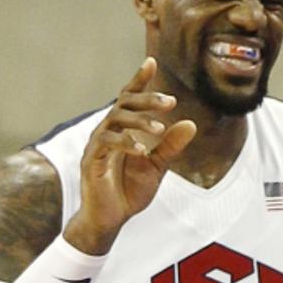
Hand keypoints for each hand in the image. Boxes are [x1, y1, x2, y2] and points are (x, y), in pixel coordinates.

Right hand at [66, 57, 196, 254]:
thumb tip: (190, 123)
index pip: (128, 99)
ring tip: (159, 129)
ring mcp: (97, 145)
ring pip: (114, 119)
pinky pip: (107, 143)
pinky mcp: (91, 161)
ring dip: (139, 121)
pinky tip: (142, 151)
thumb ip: (170, 146)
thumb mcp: (156, 167)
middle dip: (146, 99)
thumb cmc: (127, 192)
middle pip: (123, 103)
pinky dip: (125, 144)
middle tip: (170, 102)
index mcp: (121, 130)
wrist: (109, 220)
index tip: (152, 62)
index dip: (139, 80)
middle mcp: (106, 132)